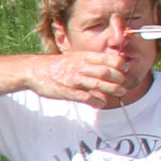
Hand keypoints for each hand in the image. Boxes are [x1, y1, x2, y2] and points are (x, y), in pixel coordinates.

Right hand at [25, 45, 146, 108]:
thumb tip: (108, 66)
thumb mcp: (75, 57)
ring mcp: (74, 80)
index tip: (125, 69)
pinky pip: (86, 97)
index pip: (107, 59)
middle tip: (124, 84)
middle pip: (106, 72)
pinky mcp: (67, 92)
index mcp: (83, 57)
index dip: (119, 64)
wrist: (35, 70)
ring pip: (98, 85)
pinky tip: (101, 103)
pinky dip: (96, 101)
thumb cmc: (57, 65)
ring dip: (112, 90)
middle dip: (119, 79)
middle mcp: (80, 67)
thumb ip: (90, 61)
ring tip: (120, 93)